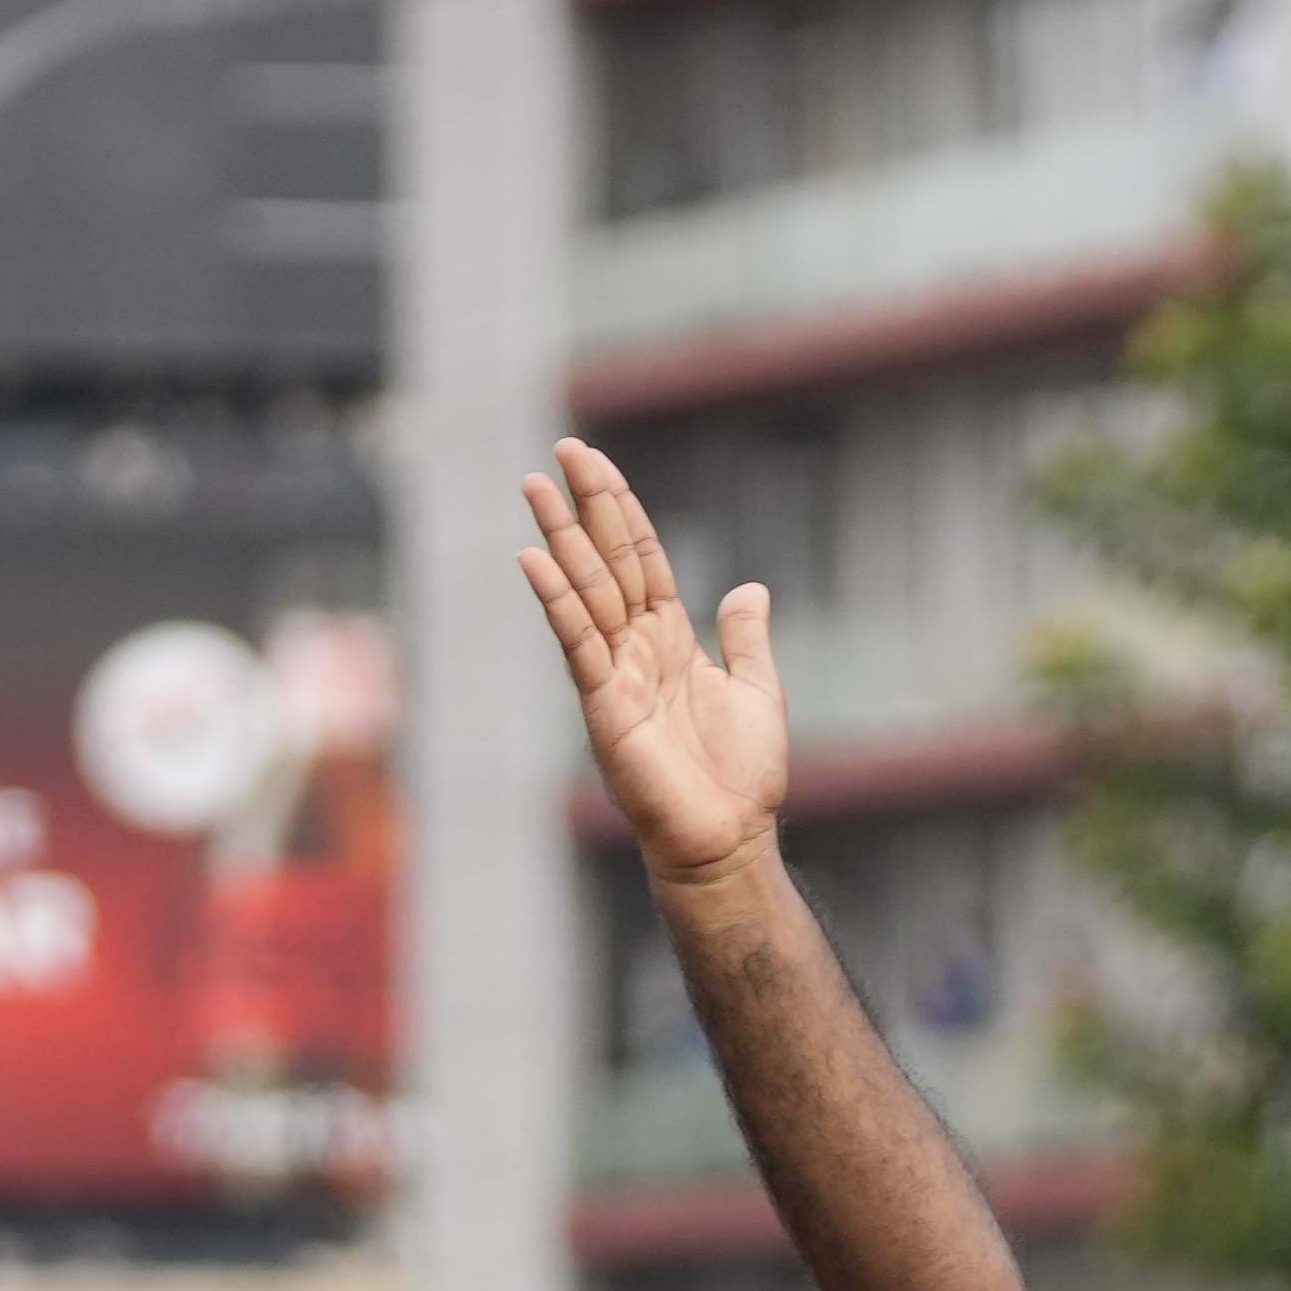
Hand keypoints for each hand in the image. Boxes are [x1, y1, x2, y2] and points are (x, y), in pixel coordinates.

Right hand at [517, 441, 789, 884]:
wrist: (728, 840)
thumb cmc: (741, 777)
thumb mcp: (757, 691)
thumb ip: (745, 638)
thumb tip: (749, 588)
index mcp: (670, 638)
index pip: (642, 559)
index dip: (621, 509)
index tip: (595, 463)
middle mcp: (636, 648)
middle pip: (606, 561)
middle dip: (585, 505)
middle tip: (561, 450)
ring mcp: (615, 675)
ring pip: (586, 591)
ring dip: (560, 538)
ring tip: (535, 485)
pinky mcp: (604, 707)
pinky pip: (578, 644)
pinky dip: (557, 603)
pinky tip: (534, 561)